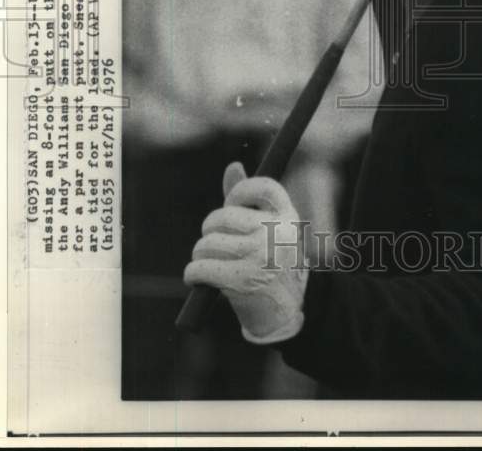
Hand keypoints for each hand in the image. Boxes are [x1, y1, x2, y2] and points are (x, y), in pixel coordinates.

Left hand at [184, 162, 307, 343]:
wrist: (286, 315)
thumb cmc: (274, 266)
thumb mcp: (270, 230)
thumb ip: (249, 200)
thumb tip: (233, 166)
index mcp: (288, 217)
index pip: (262, 186)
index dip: (239, 191)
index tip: (229, 204)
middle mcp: (276, 233)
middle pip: (223, 216)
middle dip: (210, 231)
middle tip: (215, 244)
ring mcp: (259, 256)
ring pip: (207, 242)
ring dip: (200, 254)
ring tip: (208, 263)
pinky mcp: (240, 279)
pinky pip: (200, 266)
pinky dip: (193, 272)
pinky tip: (197, 277)